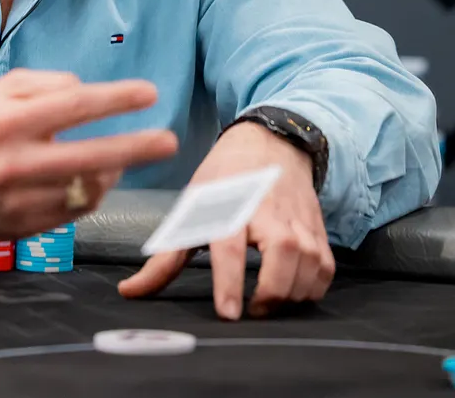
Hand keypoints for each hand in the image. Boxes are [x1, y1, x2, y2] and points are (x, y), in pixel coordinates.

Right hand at [0, 68, 177, 237]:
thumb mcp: (1, 90)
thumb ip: (47, 85)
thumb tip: (89, 92)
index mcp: (7, 122)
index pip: (73, 106)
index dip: (116, 99)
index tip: (150, 93)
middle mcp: (11, 164)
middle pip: (88, 157)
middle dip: (135, 148)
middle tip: (168, 141)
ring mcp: (15, 202)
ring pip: (85, 191)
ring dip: (111, 173)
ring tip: (119, 158)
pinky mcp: (18, 229)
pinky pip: (72, 213)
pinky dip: (89, 195)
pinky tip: (90, 179)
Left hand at [119, 121, 333, 319]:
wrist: (269, 142)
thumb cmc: (225, 178)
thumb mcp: (191, 208)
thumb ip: (165, 258)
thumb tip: (129, 291)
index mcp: (229, 206)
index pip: (230, 249)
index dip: (230, 284)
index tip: (229, 313)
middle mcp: (268, 213)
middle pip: (282, 260)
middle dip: (270, 294)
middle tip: (251, 311)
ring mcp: (298, 220)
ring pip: (308, 266)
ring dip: (291, 295)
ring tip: (268, 304)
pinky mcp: (317, 228)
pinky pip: (325, 268)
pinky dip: (314, 287)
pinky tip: (292, 291)